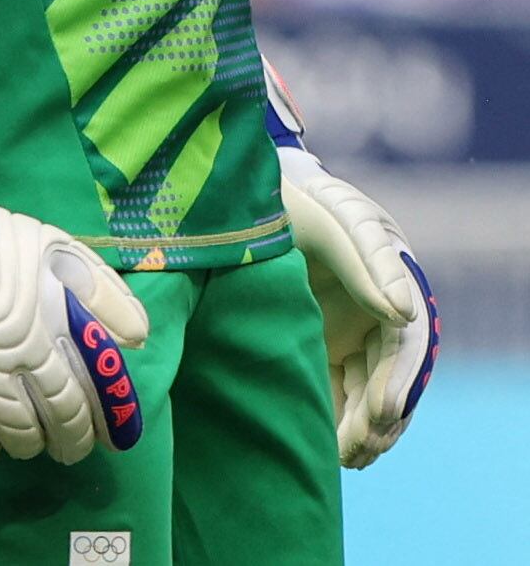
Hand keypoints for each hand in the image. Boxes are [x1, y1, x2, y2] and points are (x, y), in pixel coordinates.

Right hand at [0, 68, 147, 470]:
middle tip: (69, 450)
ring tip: (28, 446)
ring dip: (27, 446)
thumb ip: (102, 292)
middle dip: (69, 443)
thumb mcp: (56, 248)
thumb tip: (135, 341)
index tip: (108, 438)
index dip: (104, 425)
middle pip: (55, 421)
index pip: (89, 397)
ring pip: (12, 433)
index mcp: (50, 330)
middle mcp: (17, 360)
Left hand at [276, 142, 435, 466]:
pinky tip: (330, 450)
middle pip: (388, 374)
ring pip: (365, 388)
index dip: (396, 380)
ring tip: (345, 458)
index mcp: (390, 281)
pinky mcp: (320, 339)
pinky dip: (337, 417)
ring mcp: (349, 327)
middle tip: (358, 449)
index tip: (382, 413)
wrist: (246, 193)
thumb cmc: (296, 198)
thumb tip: (404, 313)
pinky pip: (338, 386)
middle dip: (378, 417)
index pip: (403, 343)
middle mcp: (376, 310)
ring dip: (360, 426)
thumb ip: (367, 263)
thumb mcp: (330, 221)